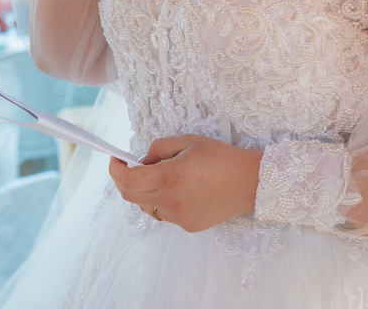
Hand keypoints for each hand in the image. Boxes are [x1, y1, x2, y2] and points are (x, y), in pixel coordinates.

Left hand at [109, 134, 262, 232]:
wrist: (251, 183)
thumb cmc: (221, 157)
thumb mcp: (188, 141)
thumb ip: (159, 148)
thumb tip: (142, 161)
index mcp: (170, 177)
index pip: (128, 180)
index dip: (116, 169)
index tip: (117, 159)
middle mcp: (171, 201)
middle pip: (131, 196)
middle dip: (126, 180)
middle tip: (134, 167)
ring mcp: (179, 217)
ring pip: (147, 206)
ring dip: (146, 191)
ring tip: (167, 177)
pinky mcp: (189, 226)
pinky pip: (166, 214)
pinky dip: (164, 201)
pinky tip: (184, 190)